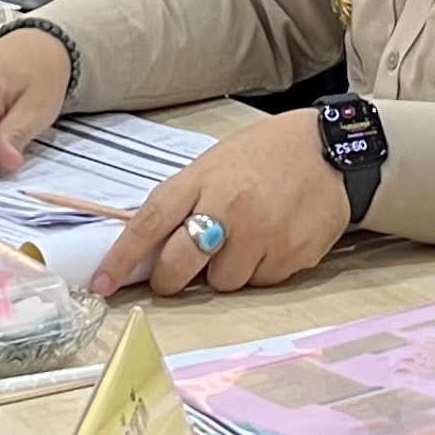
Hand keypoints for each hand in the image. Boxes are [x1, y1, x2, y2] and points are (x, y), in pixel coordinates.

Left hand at [97, 113, 348, 297]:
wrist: (330, 149)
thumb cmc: (265, 156)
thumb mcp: (216, 164)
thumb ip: (185, 201)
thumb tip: (151, 248)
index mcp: (202, 179)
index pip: (150, 223)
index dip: (121, 258)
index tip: (103, 284)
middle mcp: (229, 206)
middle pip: (179, 266)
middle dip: (171, 280)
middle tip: (177, 276)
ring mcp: (263, 232)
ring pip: (223, 282)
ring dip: (226, 272)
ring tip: (247, 239)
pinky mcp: (293, 253)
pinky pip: (263, 282)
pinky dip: (262, 270)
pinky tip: (275, 240)